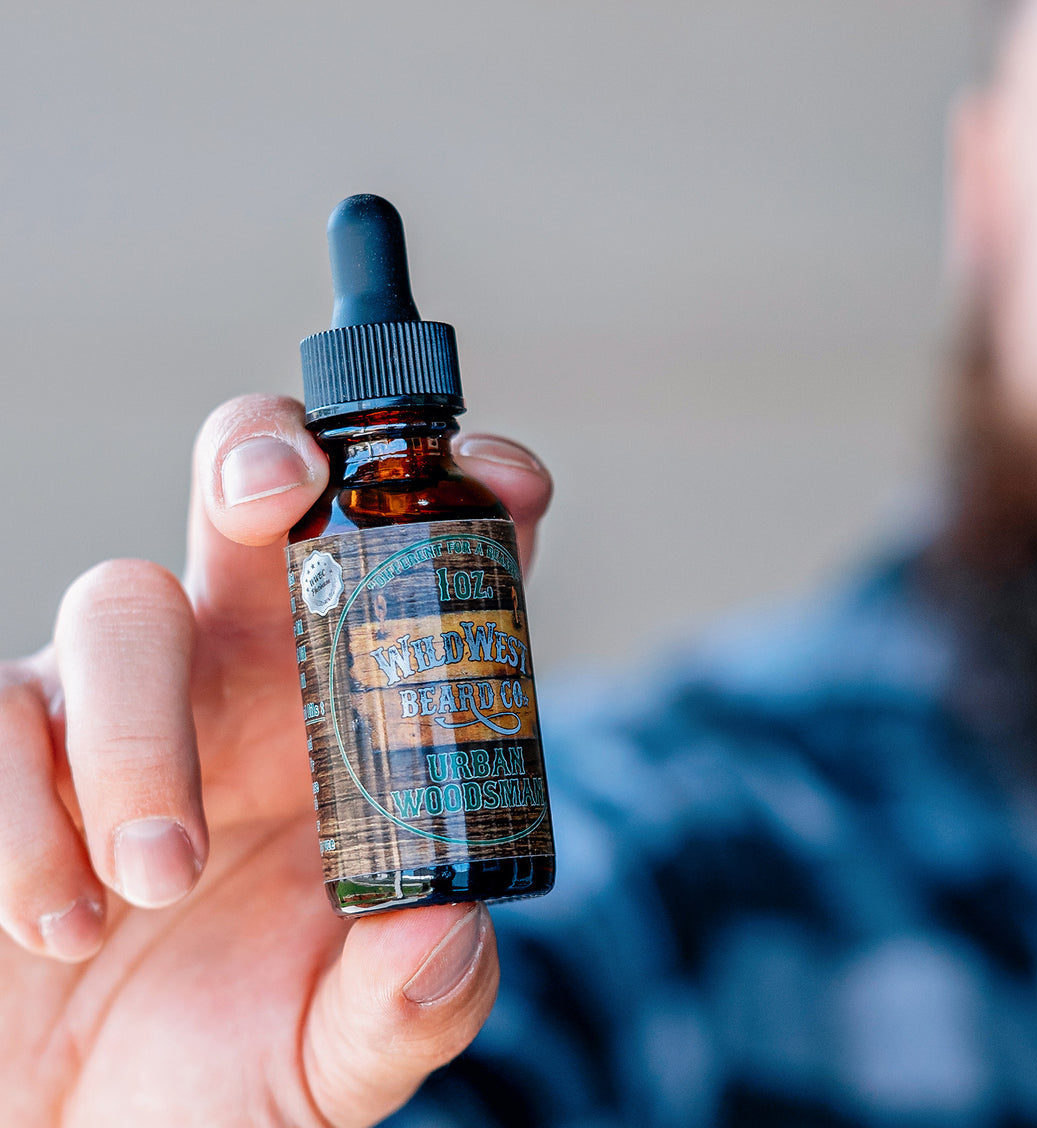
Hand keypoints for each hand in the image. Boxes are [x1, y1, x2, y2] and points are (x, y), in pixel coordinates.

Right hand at [0, 395, 552, 1127]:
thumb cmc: (223, 1083)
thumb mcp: (337, 1064)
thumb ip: (408, 1008)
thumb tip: (446, 934)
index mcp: (354, 722)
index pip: (421, 570)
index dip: (465, 501)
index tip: (502, 488)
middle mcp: (243, 682)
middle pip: (254, 496)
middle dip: (267, 456)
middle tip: (278, 488)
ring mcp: (119, 710)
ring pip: (118, 602)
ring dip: (137, 732)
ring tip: (158, 881)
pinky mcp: (8, 757)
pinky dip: (21, 813)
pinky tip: (60, 925)